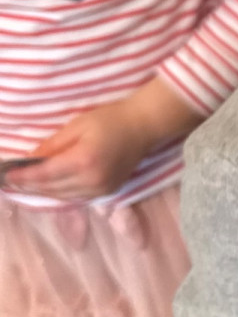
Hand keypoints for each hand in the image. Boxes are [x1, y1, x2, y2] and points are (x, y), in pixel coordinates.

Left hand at [5, 80, 202, 200]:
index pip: (44, 175)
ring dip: (43, 191)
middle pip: (51, 189)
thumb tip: (30, 160)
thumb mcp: (77, 125)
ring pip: (62, 196)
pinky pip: (76, 197)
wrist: (144, 126)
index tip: (6, 176)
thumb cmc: (110, 119)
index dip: (23, 177)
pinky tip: (50, 186)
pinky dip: (60, 192)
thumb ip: (52, 145)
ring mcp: (101, 189)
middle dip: (29, 186)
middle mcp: (92, 181)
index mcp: (83, 161)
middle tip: (10, 182)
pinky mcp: (108, 192)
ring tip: (26, 186)